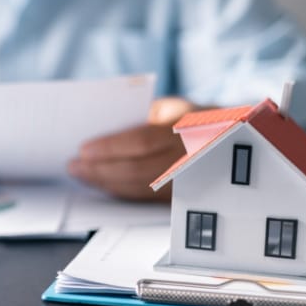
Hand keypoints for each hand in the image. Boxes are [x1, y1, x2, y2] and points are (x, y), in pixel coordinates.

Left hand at [67, 97, 201, 201]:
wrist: (231, 141)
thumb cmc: (191, 119)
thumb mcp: (171, 108)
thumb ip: (141, 118)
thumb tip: (101, 130)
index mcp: (188, 126)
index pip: (142, 141)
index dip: (110, 148)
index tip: (83, 150)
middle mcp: (191, 156)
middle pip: (138, 170)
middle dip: (101, 170)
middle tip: (74, 167)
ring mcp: (190, 180)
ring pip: (141, 188)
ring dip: (107, 184)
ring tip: (82, 175)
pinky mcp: (184, 196)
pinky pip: (147, 198)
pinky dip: (122, 192)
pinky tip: (103, 184)